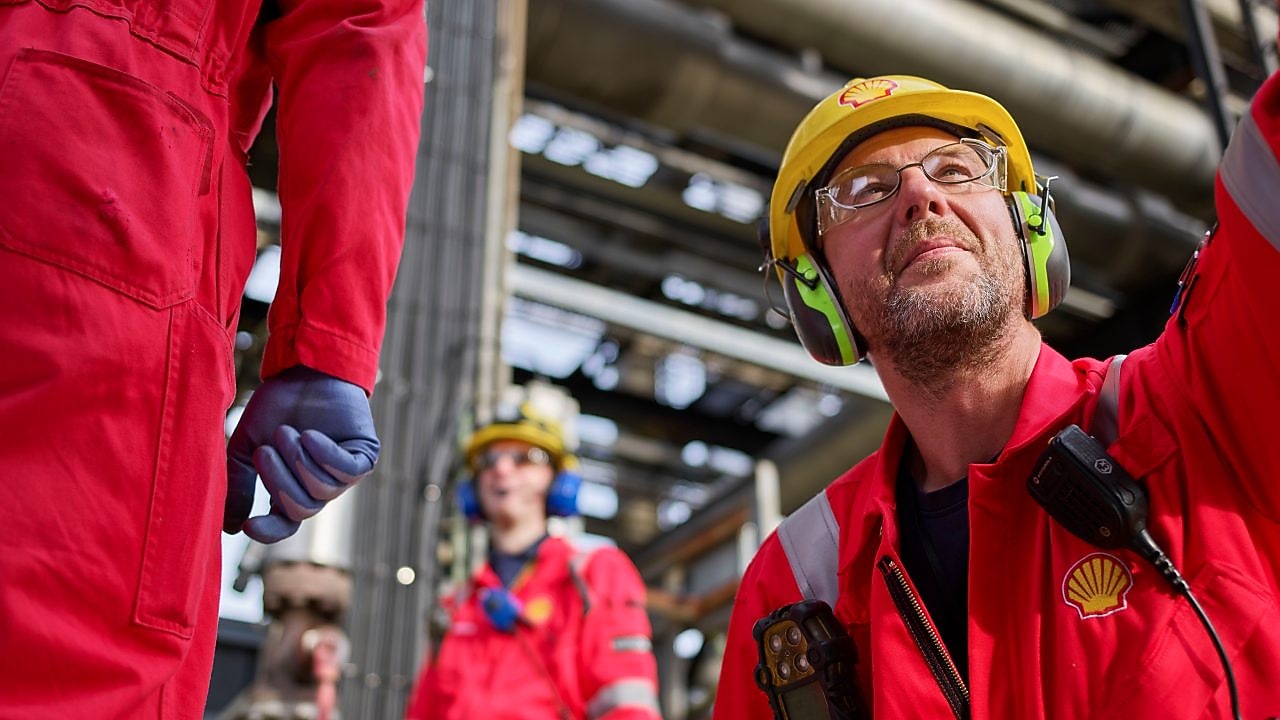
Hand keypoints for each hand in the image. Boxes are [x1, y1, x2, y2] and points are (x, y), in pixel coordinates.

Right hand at [224, 366, 378, 542]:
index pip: (285, 524)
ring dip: (299, 460)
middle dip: (279, 480)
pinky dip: (325, 455)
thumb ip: (238, 483)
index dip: (269, 531)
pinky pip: (347, 473)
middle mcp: (319, 486)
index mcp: (292, 488)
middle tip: (267, 448)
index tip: (248, 525)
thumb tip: (226, 526)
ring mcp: (343, 474)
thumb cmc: (277, 407)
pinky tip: (310, 436)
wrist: (304, 372)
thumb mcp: (248, 444)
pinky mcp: (363, 456)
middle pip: (301, 509)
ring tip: (289, 432)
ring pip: (322, 490)